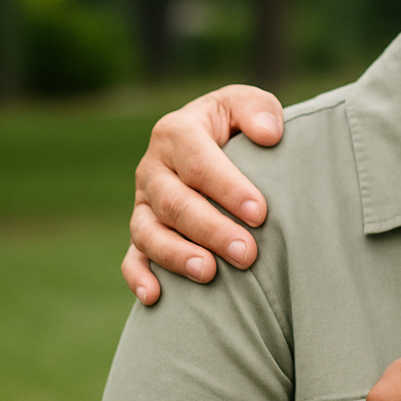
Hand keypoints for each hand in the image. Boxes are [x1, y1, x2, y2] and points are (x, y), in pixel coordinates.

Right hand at [123, 85, 285, 303]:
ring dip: (177, 256)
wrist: (215, 142)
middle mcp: (154, 169)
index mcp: (177, 133)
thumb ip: (258, 110)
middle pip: (175, 203)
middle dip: (211, 230)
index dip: (228, 189)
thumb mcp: (247, 104)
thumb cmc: (238, 124)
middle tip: (247, 254)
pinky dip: (138, 277)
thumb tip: (268, 135)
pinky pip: (131, 257)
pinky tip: (156, 296)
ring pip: (149, 233)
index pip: (199, 163)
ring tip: (208, 273)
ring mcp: (144, 202)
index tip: (260, 213)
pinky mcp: (142, 230)